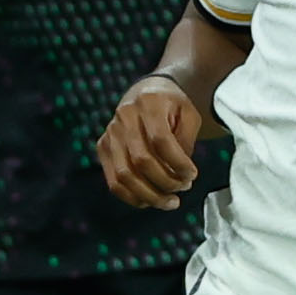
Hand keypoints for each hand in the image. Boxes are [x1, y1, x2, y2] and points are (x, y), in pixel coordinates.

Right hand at [98, 74, 205, 209]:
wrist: (145, 92)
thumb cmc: (171, 105)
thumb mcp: (189, 114)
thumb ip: (186, 141)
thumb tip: (180, 174)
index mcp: (148, 103)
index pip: (161, 141)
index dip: (178, 163)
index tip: (192, 175)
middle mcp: (124, 117)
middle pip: (141, 160)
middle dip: (165, 182)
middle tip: (183, 189)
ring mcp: (110, 133)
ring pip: (124, 175)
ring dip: (149, 195)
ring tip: (169, 202)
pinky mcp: (103, 147)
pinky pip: (113, 181)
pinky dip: (132, 197)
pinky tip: (149, 201)